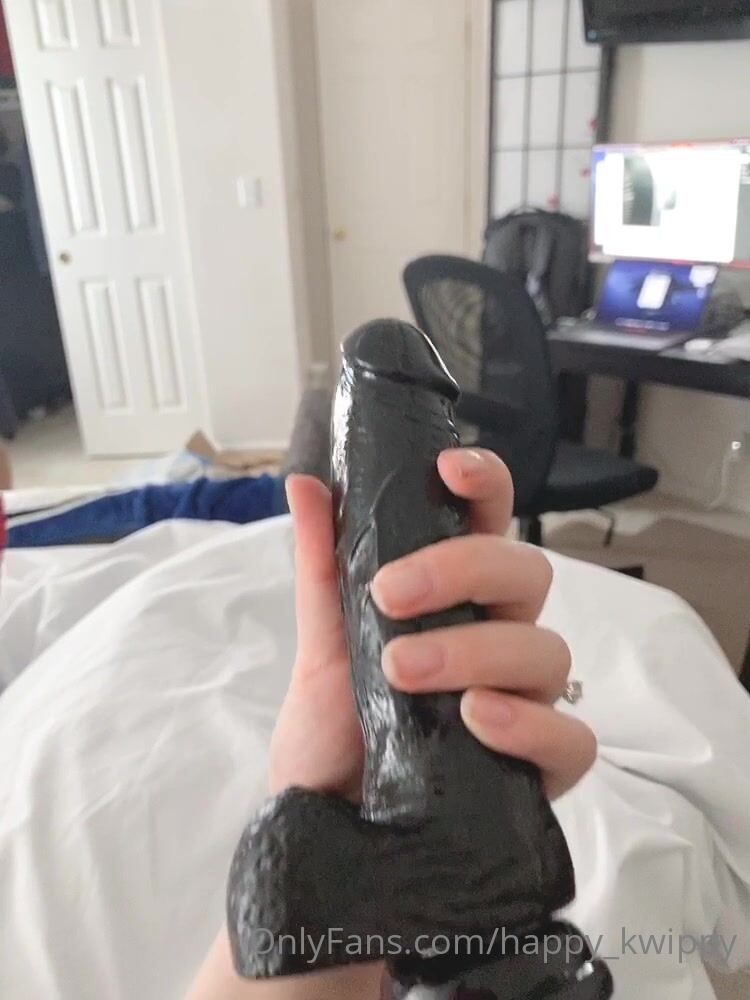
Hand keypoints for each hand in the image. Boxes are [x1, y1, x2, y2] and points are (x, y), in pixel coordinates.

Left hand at [270, 448, 595, 801]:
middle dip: (461, 571)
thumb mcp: (322, 645)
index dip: (486, 483)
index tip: (448, 469)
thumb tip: (308, 485)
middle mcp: (499, 638)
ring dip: (474, 649)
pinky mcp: (539, 767)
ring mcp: (525, 701)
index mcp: (457, 598)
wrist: (326, 825)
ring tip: (402, 671)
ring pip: (546, 649)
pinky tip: (478, 720)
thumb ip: (323, 565)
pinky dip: (529, 723)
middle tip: (390, 596)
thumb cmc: (333, 731)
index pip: (492, 523)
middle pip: (526, 572)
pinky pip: (571, 737)